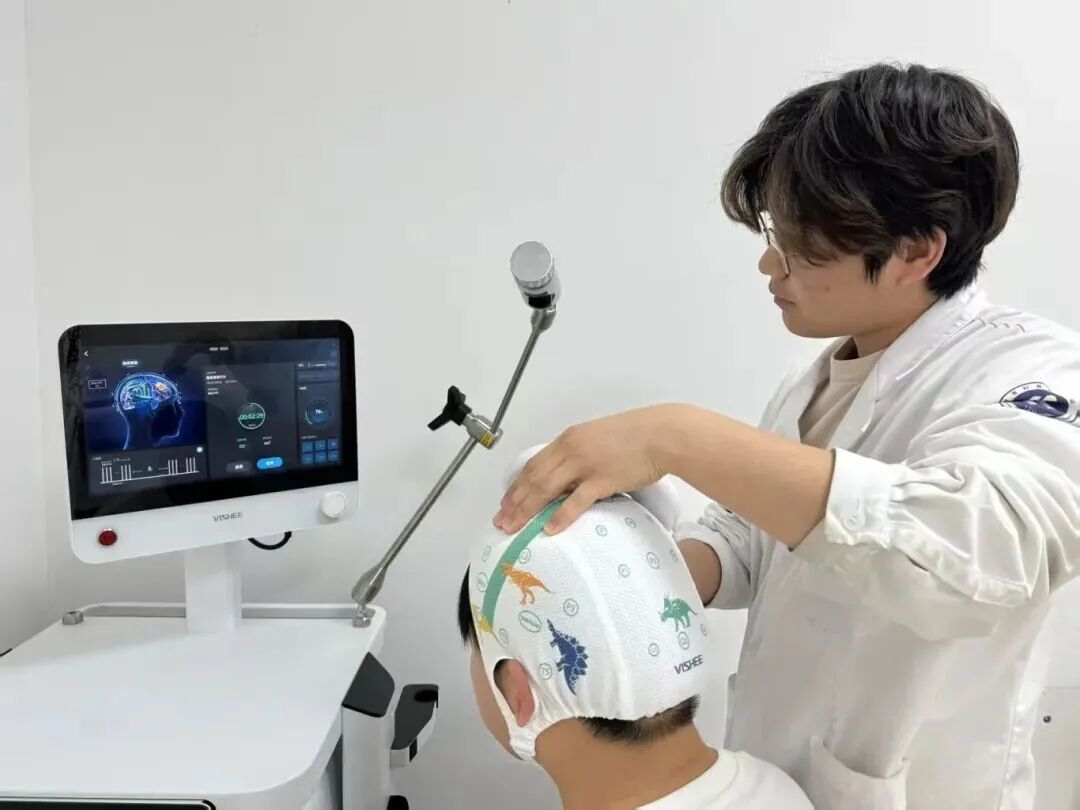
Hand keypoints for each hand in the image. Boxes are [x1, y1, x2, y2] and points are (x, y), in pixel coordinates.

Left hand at [493, 405, 672, 534]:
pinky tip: (549, 530)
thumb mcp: (597, 438)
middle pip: (534, 479)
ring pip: (547, 490)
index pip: (533, 465)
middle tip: (501, 522)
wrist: (662, 434)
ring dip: (527, 511)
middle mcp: (571, 450)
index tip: (504, 503)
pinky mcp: (603, 479)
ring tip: (514, 528)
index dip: (516, 486)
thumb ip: (578, 454)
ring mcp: (586, 465)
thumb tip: (566, 476)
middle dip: (514, 502)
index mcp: (568, 439)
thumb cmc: (635, 436)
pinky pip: (576, 501)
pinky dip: (560, 517)